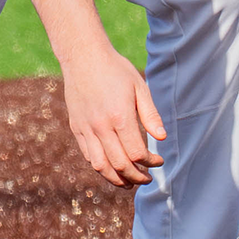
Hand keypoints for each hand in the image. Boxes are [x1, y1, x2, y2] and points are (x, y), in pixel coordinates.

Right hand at [58, 45, 166, 187]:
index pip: (137, 153)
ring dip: (117, 179)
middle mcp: (101, 126)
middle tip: (147, 178)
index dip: (150, 162)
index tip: (158, 160)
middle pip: (120, 165)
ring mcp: (86, 128)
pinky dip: (101, 167)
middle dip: (136, 177)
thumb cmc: (115, 69)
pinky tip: (112, 167)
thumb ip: (150, 114)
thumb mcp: (139, 87)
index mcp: (120, 116)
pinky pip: (88, 156)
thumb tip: (162, 137)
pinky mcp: (76, 128)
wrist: (83, 56)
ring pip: (101, 166)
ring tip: (129, 182)